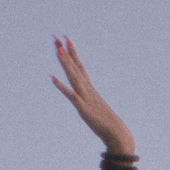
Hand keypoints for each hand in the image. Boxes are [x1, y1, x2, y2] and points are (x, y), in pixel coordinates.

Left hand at [51, 37, 135, 156]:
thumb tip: (87, 103)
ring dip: (65, 63)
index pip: (80, 66)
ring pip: (73, 76)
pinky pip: (70, 95)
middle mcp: (87, 89)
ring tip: (58, 49)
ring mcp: (85, 97)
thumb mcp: (95, 109)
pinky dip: (61, 86)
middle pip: (74, 66)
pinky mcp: (82, 108)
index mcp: (89, 89)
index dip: (73, 53)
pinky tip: (52, 78)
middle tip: (56, 36)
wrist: (117, 132)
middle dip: (65, 51)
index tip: (67, 39)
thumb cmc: (107, 123)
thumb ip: (90, 103)